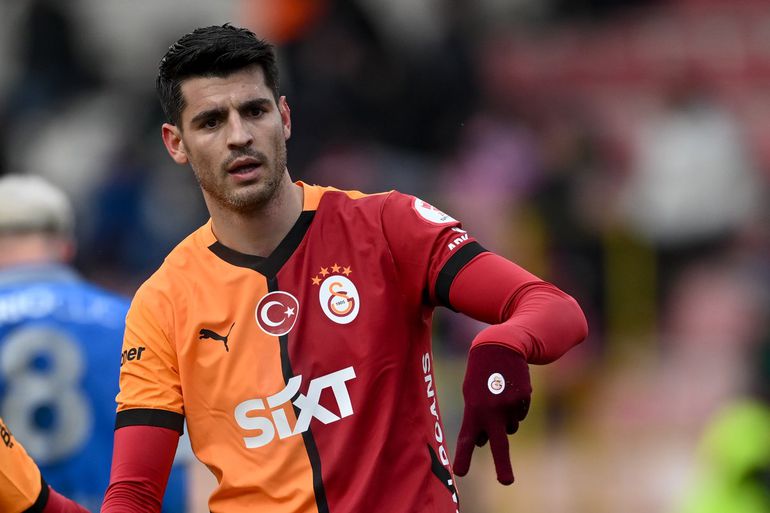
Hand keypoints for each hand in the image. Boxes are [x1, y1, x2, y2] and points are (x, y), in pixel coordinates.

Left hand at [453, 344, 531, 484]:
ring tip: (498, 396)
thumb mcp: (471, 394)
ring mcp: (509, 406)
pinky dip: (516, 408)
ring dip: (506, 420)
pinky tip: (509, 390)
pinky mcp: (523, 399)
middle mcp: (491, 411)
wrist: (499, 346)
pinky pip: (520, 414)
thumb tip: (484, 443)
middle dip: (503, 466)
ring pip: (511, 427)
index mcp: (473, 410)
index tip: (460, 473)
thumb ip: (476, 419)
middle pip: (499, 445)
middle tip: (507, 482)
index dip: (464, 456)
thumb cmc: (479, 374)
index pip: (466, 438)